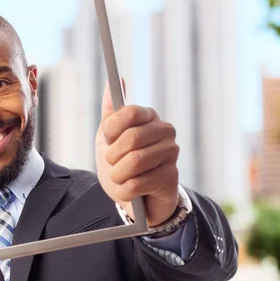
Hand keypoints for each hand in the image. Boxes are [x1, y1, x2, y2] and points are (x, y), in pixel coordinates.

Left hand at [95, 82, 179, 225]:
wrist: (133, 198)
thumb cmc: (121, 164)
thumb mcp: (109, 138)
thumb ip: (110, 112)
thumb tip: (113, 82)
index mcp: (149, 116)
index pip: (129, 112)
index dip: (112, 129)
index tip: (108, 140)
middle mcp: (165, 131)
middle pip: (132, 137)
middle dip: (113, 156)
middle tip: (112, 164)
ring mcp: (171, 153)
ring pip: (134, 162)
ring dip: (117, 175)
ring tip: (120, 178)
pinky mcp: (171, 177)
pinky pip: (138, 183)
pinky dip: (125, 191)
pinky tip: (129, 191)